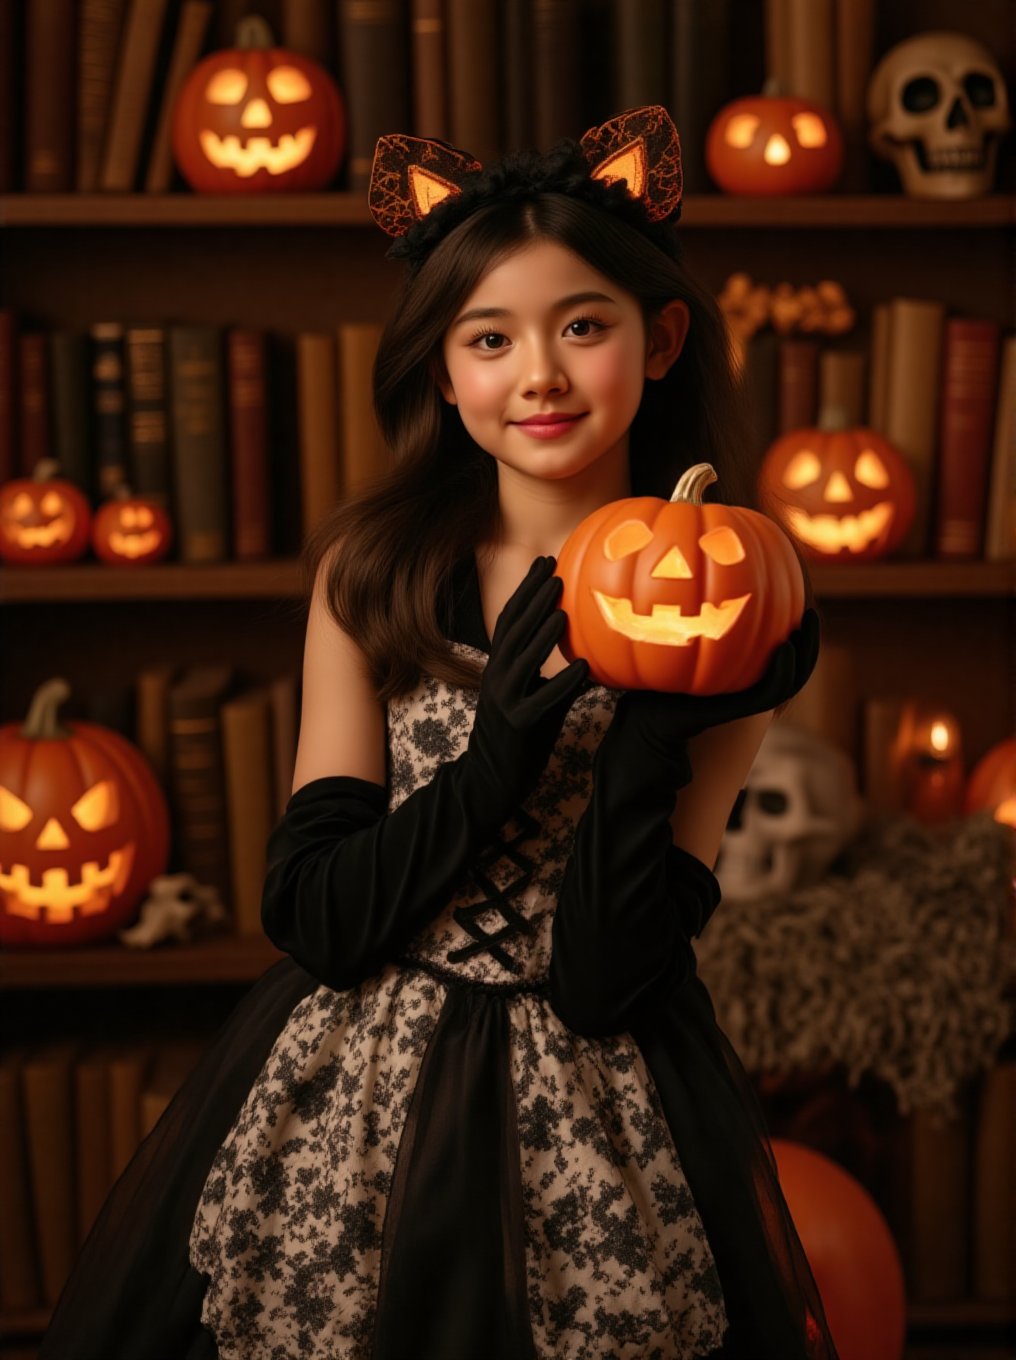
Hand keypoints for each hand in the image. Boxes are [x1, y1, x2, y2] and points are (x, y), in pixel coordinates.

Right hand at [467, 555, 589, 801]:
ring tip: (561, 609)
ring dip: (542, 633)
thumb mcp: (539, 701)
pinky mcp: (519, 724)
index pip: (511, 620)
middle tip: (554, 572)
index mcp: (501, 667)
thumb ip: (559, 681)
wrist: (493, 778)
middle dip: (533, 599)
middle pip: (514, 630)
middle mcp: (498, 677)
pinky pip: (543, 699)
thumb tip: (593, 662)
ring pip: (522, 660)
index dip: (527, 590)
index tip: (546, 563)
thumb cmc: (522, 737)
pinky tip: (583, 668)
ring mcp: (505, 700)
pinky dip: (562, 682)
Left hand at [603, 608, 819, 756]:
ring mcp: (744, 699)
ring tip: (804, 628)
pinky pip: (770, 693)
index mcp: (744, 670)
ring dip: (804, 655)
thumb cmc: (654, 666)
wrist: (642, 711)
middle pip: (795, 664)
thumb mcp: (677, 629)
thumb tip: (714, 564)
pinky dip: (781, 672)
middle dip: (810, 640)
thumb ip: (697, 604)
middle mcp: (748, 685)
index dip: (800, 630)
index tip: (804, 601)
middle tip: (813, 613)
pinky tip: (783, 648)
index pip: (783, 649)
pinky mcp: (737, 711)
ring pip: (790, 680)